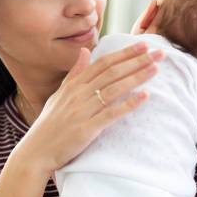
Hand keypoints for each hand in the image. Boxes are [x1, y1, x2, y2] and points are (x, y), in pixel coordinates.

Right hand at [20, 42, 165, 172]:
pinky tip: (144, 97)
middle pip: (112, 72)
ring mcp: (82, 110)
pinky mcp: (86, 128)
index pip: (103, 63)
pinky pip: (111, 113)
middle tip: (159, 53)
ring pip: (114, 89)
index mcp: (74, 85)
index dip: (124, 53)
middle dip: (137, 61)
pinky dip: (128, 104)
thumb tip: (84, 51)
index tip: (143, 45)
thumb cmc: (49, 124)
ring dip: (136, 78)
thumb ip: (74, 73)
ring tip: (155, 69)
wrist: (37, 151)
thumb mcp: (60, 95)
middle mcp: (79, 94)